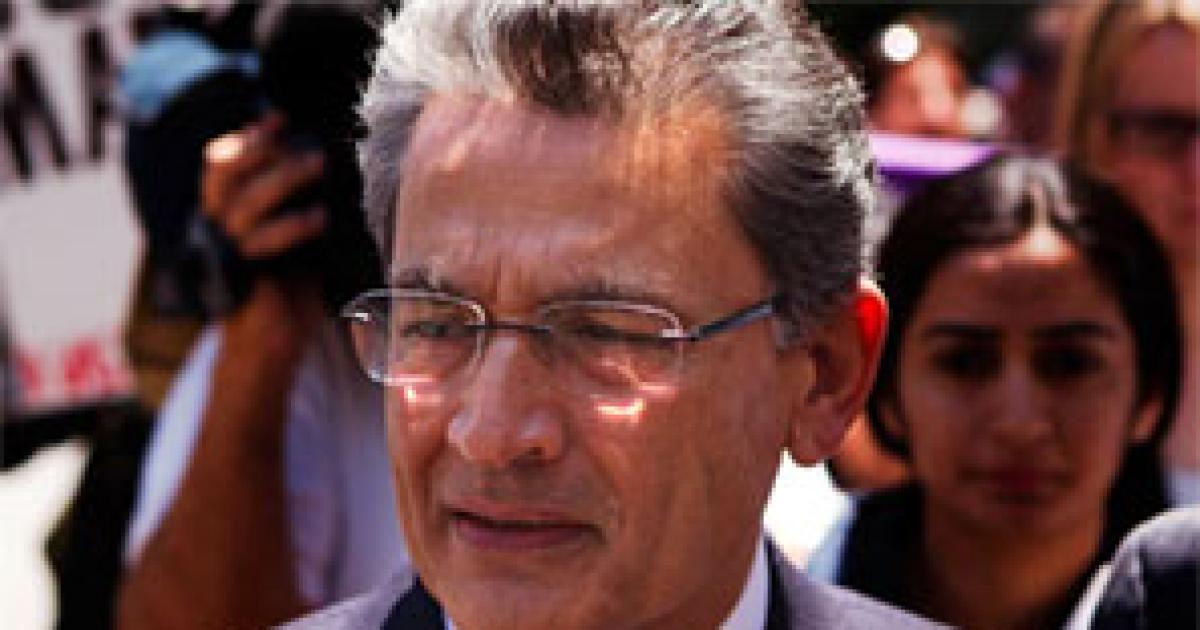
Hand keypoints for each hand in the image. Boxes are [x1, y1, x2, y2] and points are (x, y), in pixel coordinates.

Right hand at [202, 113, 325, 353]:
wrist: (271, 345)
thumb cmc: (290, 289)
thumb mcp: (297, 237)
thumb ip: (301, 203)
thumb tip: (332, 164)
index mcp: (225, 212)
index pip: (221, 163)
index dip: (247, 137)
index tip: (279, 116)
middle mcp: (217, 227)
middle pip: (226, 174)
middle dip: (263, 149)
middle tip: (305, 140)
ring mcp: (227, 251)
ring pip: (245, 202)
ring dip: (284, 178)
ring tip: (321, 164)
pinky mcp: (244, 276)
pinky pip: (262, 243)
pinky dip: (293, 226)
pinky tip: (321, 217)